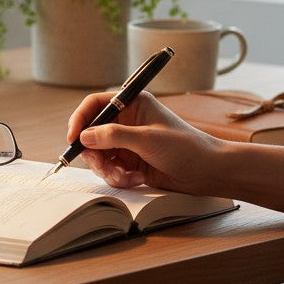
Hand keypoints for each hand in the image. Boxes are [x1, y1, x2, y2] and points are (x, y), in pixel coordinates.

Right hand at [68, 91, 225, 195]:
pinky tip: (135, 179)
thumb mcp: (148, 139)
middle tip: (100, 164)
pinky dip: (117, 177)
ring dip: (106, 168)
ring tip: (124, 175)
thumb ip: (114, 136)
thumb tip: (85, 137)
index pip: (96, 105)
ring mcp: (128, 143)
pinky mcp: (132, 161)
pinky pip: (111, 169)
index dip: (80, 119)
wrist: (210, 173)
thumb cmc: (187, 148)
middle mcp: (127, 121)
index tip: (73, 138)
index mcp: (133, 104)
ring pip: (99, 154)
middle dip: (94, 152)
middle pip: (93, 132)